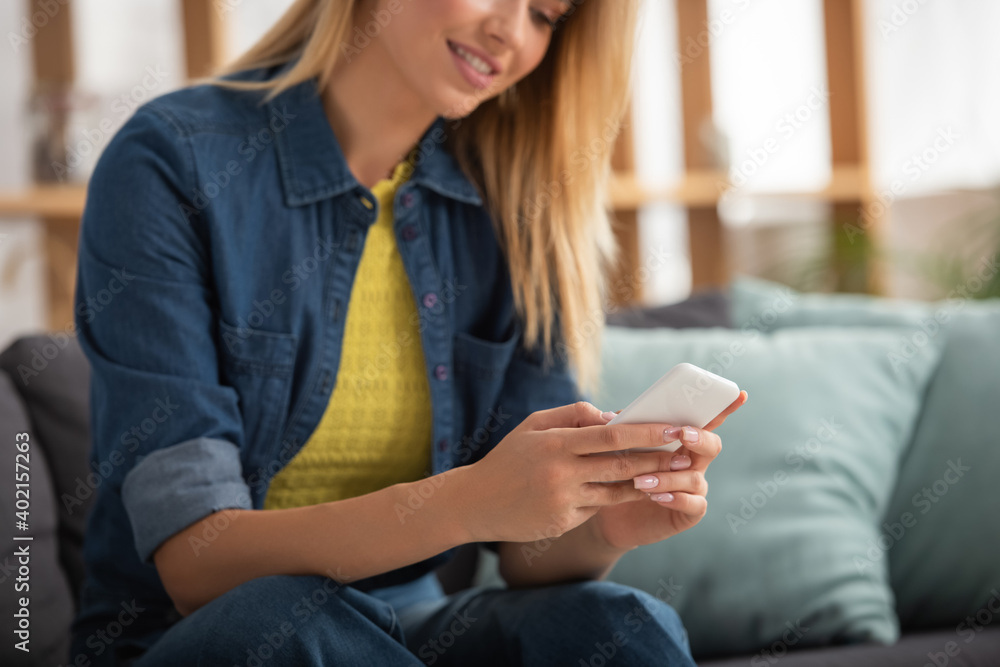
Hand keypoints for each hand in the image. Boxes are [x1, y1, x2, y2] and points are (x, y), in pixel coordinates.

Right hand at [461, 400, 740, 543]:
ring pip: (617, 491)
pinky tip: (638, 489)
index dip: (647, 433)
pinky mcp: (563, 523)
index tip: (675, 428)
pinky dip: (616, 497)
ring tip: (676, 474)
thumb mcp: (534, 425)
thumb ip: (573, 415)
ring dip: (649, 482)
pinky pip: (597, 507)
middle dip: (660, 458)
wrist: (475, 503)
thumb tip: (613, 415)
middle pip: (621, 465)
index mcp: (555, 444)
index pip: (611, 436)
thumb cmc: (509, 457)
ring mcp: (563, 501)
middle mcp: (561, 473)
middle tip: (690, 453)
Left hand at [587, 391, 747, 550]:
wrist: (608, 513)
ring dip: (669, 476)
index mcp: (680, 441)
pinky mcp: (688, 513)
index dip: (724, 407)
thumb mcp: (617, 448)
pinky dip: (676, 499)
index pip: (705, 420)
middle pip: (712, 445)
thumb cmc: (617, 473)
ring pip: (695, 478)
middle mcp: (692, 462)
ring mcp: (693, 488)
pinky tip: (656, 497)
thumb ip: (620, 429)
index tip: (738, 394)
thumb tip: (611, 415)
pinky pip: (694, 505)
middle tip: (681, 434)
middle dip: (699, 437)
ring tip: (641, 480)